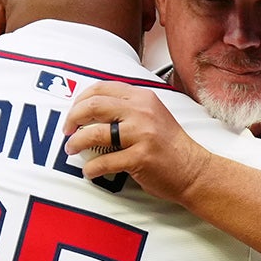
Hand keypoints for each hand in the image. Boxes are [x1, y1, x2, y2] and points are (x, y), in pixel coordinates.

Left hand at [63, 81, 211, 203]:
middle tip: (67, 130)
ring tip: (71, 149)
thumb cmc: (169, 145)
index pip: (101, 88)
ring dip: (76, 142)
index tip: (73, 113)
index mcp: (142, 97)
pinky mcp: (140, 158)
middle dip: (72, 118)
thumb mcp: (151, 115)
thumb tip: (92, 110)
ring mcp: (142, 134)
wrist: (193, 169)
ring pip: (95, 133)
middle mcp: (141, 112)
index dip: (80, 100)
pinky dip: (91, 168)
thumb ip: (127, 108)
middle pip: (94, 106)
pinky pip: (105, 161)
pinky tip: (90, 171)